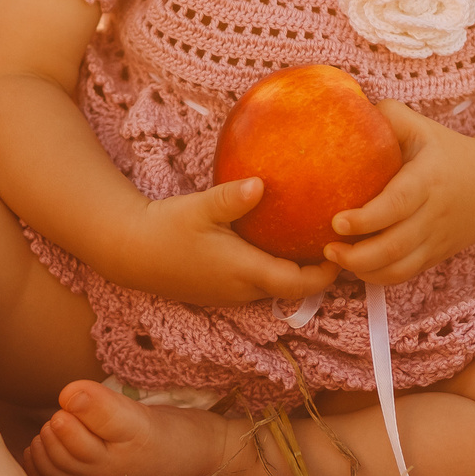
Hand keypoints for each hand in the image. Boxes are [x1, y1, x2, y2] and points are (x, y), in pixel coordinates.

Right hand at [107, 176, 340, 307]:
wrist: (130, 252)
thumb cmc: (165, 229)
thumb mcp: (199, 208)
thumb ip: (231, 198)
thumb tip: (261, 183)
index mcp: (244, 272)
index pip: (298, 284)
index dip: (326, 274)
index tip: (344, 251)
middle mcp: (242, 289)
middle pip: (292, 288)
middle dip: (317, 271)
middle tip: (335, 242)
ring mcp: (230, 292)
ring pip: (275, 287)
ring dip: (295, 271)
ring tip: (312, 240)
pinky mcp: (220, 288)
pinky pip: (257, 282)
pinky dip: (273, 268)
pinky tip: (275, 241)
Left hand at [324, 102, 474, 286]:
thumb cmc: (448, 151)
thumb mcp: (422, 126)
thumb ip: (386, 116)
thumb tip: (344, 108)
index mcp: (428, 179)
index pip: (398, 204)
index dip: (367, 218)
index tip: (337, 221)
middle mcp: (434, 214)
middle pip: (395, 246)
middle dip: (357, 255)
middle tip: (328, 247)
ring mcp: (436, 239)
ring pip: (400, 268)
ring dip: (365, 270)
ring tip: (336, 258)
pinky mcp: (435, 256)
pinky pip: (405, 275)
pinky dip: (378, 277)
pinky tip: (356, 266)